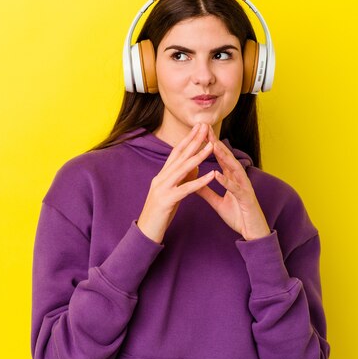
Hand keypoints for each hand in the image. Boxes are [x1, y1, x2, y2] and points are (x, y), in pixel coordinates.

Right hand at [137, 123, 214, 242]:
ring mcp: (162, 189)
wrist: (146, 232)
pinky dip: (199, 181)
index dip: (188, 139)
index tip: (199, 128)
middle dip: (194, 141)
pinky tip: (210, 176)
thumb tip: (195, 166)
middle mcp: (161, 178)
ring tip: (211, 146)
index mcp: (162, 175)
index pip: (176, 153)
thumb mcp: (172, 193)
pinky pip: (186, 189)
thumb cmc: (160, 213)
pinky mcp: (167, 201)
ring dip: (198, 156)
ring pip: (182, 169)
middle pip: (179, 156)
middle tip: (205, 127)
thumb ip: (181, 179)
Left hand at [195, 125, 270, 240]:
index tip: (200, 133)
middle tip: (206, 129)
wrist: (252, 232)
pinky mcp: (246, 198)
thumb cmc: (238, 216)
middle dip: (216, 143)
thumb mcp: (218, 203)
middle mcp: (239, 179)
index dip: (211, 145)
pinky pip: (235, 188)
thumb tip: (193, 183)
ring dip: (223, 156)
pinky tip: (217, 174)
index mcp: (232, 178)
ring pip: (233, 168)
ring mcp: (244, 187)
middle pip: (227, 157)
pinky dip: (226, 181)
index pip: (220, 158)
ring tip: (212, 145)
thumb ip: (207, 192)